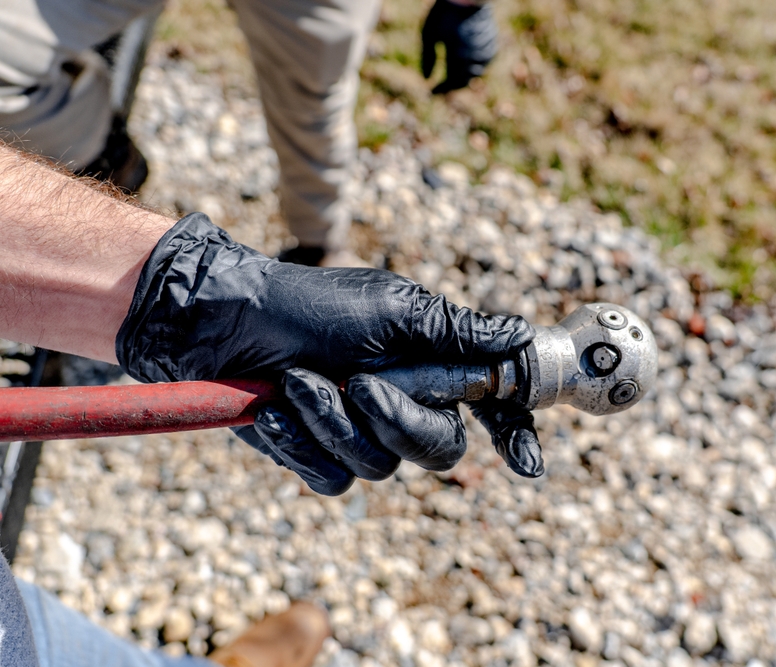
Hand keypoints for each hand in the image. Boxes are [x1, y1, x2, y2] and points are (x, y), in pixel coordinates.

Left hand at [117, 213, 543, 494]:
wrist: (224, 320)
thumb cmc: (308, 304)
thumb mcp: (390, 310)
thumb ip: (455, 332)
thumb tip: (522, 336)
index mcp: (430, 364)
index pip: (489, 405)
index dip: (514, 433)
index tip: (526, 465)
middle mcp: (404, 402)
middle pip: (439, 449)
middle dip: (397, 420)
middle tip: (359, 384)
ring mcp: (360, 432)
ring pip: (378, 466)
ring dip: (331, 422)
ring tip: (295, 382)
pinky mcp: (317, 454)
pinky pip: (331, 479)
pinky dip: (300, 445)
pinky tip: (272, 414)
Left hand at [421, 0, 498, 93]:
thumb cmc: (444, 13)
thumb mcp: (428, 33)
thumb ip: (428, 58)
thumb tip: (427, 80)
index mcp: (457, 53)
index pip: (450, 81)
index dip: (441, 89)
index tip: (432, 93)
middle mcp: (474, 55)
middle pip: (463, 81)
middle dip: (451, 85)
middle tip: (441, 86)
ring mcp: (485, 52)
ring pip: (474, 74)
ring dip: (462, 77)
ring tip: (451, 76)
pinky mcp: (492, 48)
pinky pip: (482, 65)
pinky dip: (472, 68)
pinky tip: (464, 65)